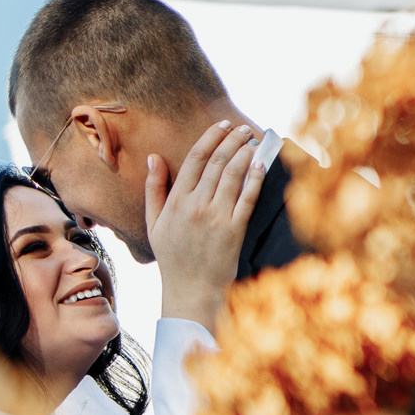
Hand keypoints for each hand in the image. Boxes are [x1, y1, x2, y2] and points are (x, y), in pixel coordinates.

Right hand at [148, 121, 269, 327]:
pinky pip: (247, 198)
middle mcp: (196, 205)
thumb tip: (153, 157)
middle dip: (233, 140)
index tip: (223, 125)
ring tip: (254, 141)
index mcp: (177, 200)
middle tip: (244, 128)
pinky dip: (255, 179)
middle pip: (218, 162)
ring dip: (246, 153)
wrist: (191, 289)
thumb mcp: (154, 222)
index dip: (212, 137)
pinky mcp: (234, 231)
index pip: (196, 158)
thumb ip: (154, 188)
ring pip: (234, 175)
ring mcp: (216, 217)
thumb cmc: (172, 256)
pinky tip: (261, 165)